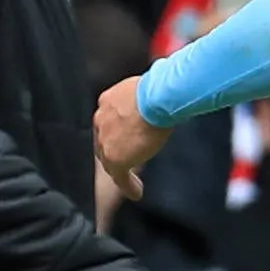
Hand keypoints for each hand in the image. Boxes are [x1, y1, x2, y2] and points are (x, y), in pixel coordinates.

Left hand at [94, 76, 170, 200]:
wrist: (155, 98)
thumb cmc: (160, 88)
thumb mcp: (150, 86)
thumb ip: (151, 90)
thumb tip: (168, 76)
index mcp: (108, 101)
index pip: (109, 120)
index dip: (116, 130)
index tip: (126, 136)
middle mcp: (101, 120)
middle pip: (104, 141)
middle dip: (113, 150)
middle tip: (127, 160)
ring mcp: (106, 141)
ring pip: (109, 160)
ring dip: (120, 171)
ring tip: (130, 181)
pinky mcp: (116, 159)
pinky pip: (119, 177)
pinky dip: (127, 186)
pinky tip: (136, 193)